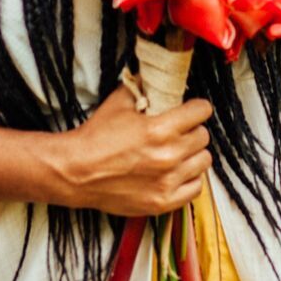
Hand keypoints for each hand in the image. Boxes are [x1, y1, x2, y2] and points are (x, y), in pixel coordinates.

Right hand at [58, 86, 212, 216]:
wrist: (76, 172)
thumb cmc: (96, 137)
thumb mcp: (118, 102)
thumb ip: (140, 87)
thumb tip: (152, 77)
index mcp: (160, 129)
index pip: (200, 112)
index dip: (198, 108)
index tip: (194, 109)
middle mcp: (169, 156)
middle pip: (203, 137)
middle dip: (194, 129)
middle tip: (182, 130)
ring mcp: (167, 182)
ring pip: (203, 162)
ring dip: (194, 154)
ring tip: (181, 152)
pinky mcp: (162, 203)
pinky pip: (195, 189)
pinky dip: (190, 178)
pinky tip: (178, 172)